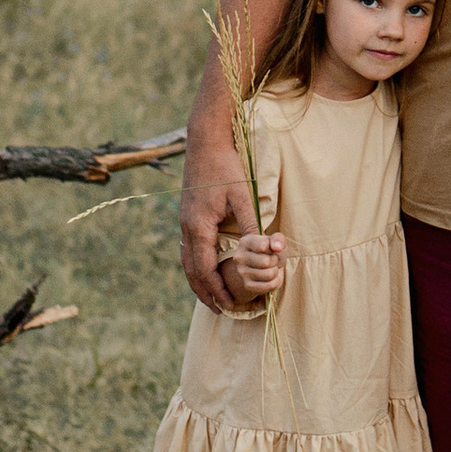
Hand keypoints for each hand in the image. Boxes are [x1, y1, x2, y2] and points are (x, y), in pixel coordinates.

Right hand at [181, 133, 263, 311]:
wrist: (205, 142)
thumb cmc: (225, 166)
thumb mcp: (242, 195)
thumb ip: (251, 224)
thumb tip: (266, 249)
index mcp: (199, 226)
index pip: (205, 269)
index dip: (216, 289)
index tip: (228, 304)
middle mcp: (187, 228)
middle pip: (192, 271)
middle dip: (205, 292)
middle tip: (220, 309)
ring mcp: (185, 222)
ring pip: (187, 261)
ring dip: (198, 281)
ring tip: (210, 297)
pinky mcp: (187, 215)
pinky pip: (188, 249)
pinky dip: (196, 266)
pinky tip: (205, 269)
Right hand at [217, 229, 288, 302]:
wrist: (267, 266)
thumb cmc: (272, 251)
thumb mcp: (277, 241)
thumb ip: (278, 239)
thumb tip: (277, 247)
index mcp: (245, 242)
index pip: (263, 245)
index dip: (274, 248)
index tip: (272, 248)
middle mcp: (239, 257)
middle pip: (266, 262)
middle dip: (275, 261)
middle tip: (272, 260)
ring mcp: (242, 272)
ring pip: (269, 274)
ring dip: (275, 271)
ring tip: (270, 268)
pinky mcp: (247, 285)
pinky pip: (270, 286)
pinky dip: (275, 282)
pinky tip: (270, 277)